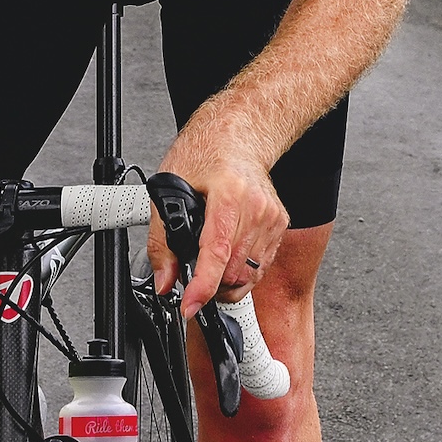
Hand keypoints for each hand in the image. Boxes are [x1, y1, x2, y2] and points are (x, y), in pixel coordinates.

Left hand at [149, 130, 287, 312]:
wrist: (238, 135)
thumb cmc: (204, 154)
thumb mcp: (168, 189)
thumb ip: (162, 241)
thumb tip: (165, 281)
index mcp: (229, 195)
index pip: (217, 251)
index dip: (202, 286)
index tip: (190, 306)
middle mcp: (257, 208)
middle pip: (234, 271)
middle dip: (209, 287)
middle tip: (190, 283)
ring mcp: (272, 217)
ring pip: (249, 275)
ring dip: (225, 284)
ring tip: (207, 271)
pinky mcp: (279, 224)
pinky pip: (260, 266)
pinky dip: (241, 273)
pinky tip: (227, 260)